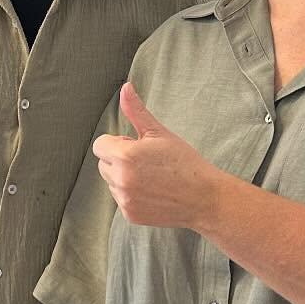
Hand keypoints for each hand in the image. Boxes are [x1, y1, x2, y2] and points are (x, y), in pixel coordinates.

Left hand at [92, 82, 219, 227]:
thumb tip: (125, 88)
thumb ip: (136, 111)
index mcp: (125, 155)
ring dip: (124, 178)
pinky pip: (121, 200)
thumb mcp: (160, 133)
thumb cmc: (184, 162)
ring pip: (111, 183)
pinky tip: (154, 192)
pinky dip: (132, 196)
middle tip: (147, 162)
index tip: (137, 146)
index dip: (118, 143)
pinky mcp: (130, 214)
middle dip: (119, 160)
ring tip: (152, 177)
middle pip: (103, 164)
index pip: (100, 145)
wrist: (204, 197)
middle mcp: (120, 179)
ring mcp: (124, 199)